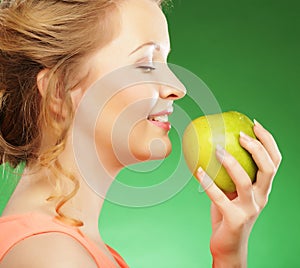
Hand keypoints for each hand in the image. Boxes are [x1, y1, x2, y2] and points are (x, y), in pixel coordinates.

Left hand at [196, 120, 281, 267]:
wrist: (229, 246)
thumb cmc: (228, 214)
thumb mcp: (232, 192)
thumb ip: (227, 175)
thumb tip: (212, 148)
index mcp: (263, 189)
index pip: (274, 161)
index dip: (268, 141)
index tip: (254, 124)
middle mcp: (261, 198)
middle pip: (268, 168)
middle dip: (257, 148)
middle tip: (240, 134)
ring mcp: (249, 210)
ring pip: (245, 182)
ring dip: (231, 163)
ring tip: (217, 149)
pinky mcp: (234, 219)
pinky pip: (218, 197)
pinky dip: (207, 182)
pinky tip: (198, 170)